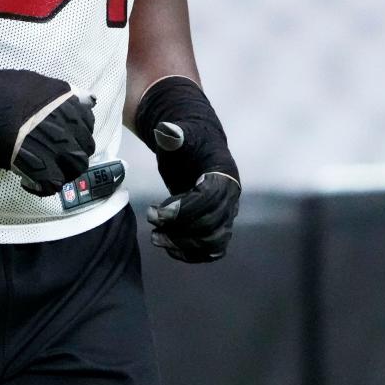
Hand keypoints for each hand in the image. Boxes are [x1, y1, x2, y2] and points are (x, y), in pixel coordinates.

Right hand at [13, 93, 95, 196]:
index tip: (65, 135)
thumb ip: (66, 96)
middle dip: (73, 154)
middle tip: (55, 154)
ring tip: (45, 169)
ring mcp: (56, 152)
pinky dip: (42, 187)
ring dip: (62, 171)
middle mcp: (68, 132)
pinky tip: (28, 181)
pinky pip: (51, 186)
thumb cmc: (4, 87)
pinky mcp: (38, 170)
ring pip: (73, 170)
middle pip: (84, 151)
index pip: (87, 126)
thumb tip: (87, 100)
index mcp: (70, 109)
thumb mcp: (42, 83)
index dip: (77, 133)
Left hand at [134, 79, 240, 263]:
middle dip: (181, 229)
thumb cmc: (189, 142)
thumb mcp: (181, 134)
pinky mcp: (219, 226)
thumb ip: (174, 135)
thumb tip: (166, 130)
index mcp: (224, 174)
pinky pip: (212, 249)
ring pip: (214, 240)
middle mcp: (231, 198)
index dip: (183, 209)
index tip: (157, 213)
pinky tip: (170, 249)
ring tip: (157, 239)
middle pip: (212, 223)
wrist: (199, 148)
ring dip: (185, 245)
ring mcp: (227, 214)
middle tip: (153, 228)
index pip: (209, 198)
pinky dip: (193, 254)